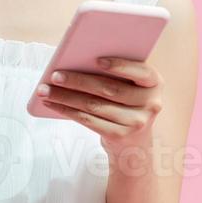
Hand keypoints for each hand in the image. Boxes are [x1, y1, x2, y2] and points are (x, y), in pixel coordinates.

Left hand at [37, 58, 163, 159]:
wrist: (134, 142)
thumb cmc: (127, 102)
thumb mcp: (131, 87)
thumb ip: (116, 73)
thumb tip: (77, 60)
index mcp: (155, 83)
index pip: (141, 72)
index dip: (120, 66)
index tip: (96, 60)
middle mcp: (151, 104)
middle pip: (110, 89)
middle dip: (78, 81)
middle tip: (55, 75)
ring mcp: (136, 123)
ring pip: (94, 106)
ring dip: (66, 97)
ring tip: (46, 90)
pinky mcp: (120, 136)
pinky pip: (88, 120)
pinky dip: (67, 111)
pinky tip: (53, 104)